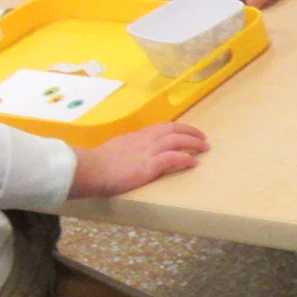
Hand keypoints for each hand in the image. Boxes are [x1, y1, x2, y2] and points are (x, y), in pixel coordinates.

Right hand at [69, 122, 209, 197]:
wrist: (91, 169)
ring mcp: (148, 151)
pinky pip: (173, 158)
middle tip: (203, 138)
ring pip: (177, 141)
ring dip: (194, 143)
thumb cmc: (98, 163)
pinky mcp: (149, 165)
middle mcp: (145, 140)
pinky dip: (186, 158)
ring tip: (205, 148)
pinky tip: (194, 162)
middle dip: (191, 133)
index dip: (178, 128)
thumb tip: (132, 154)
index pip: (162, 127)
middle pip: (174, 130)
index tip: (188, 131)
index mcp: (137, 136)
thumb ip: (127, 149)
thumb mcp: (116, 149)